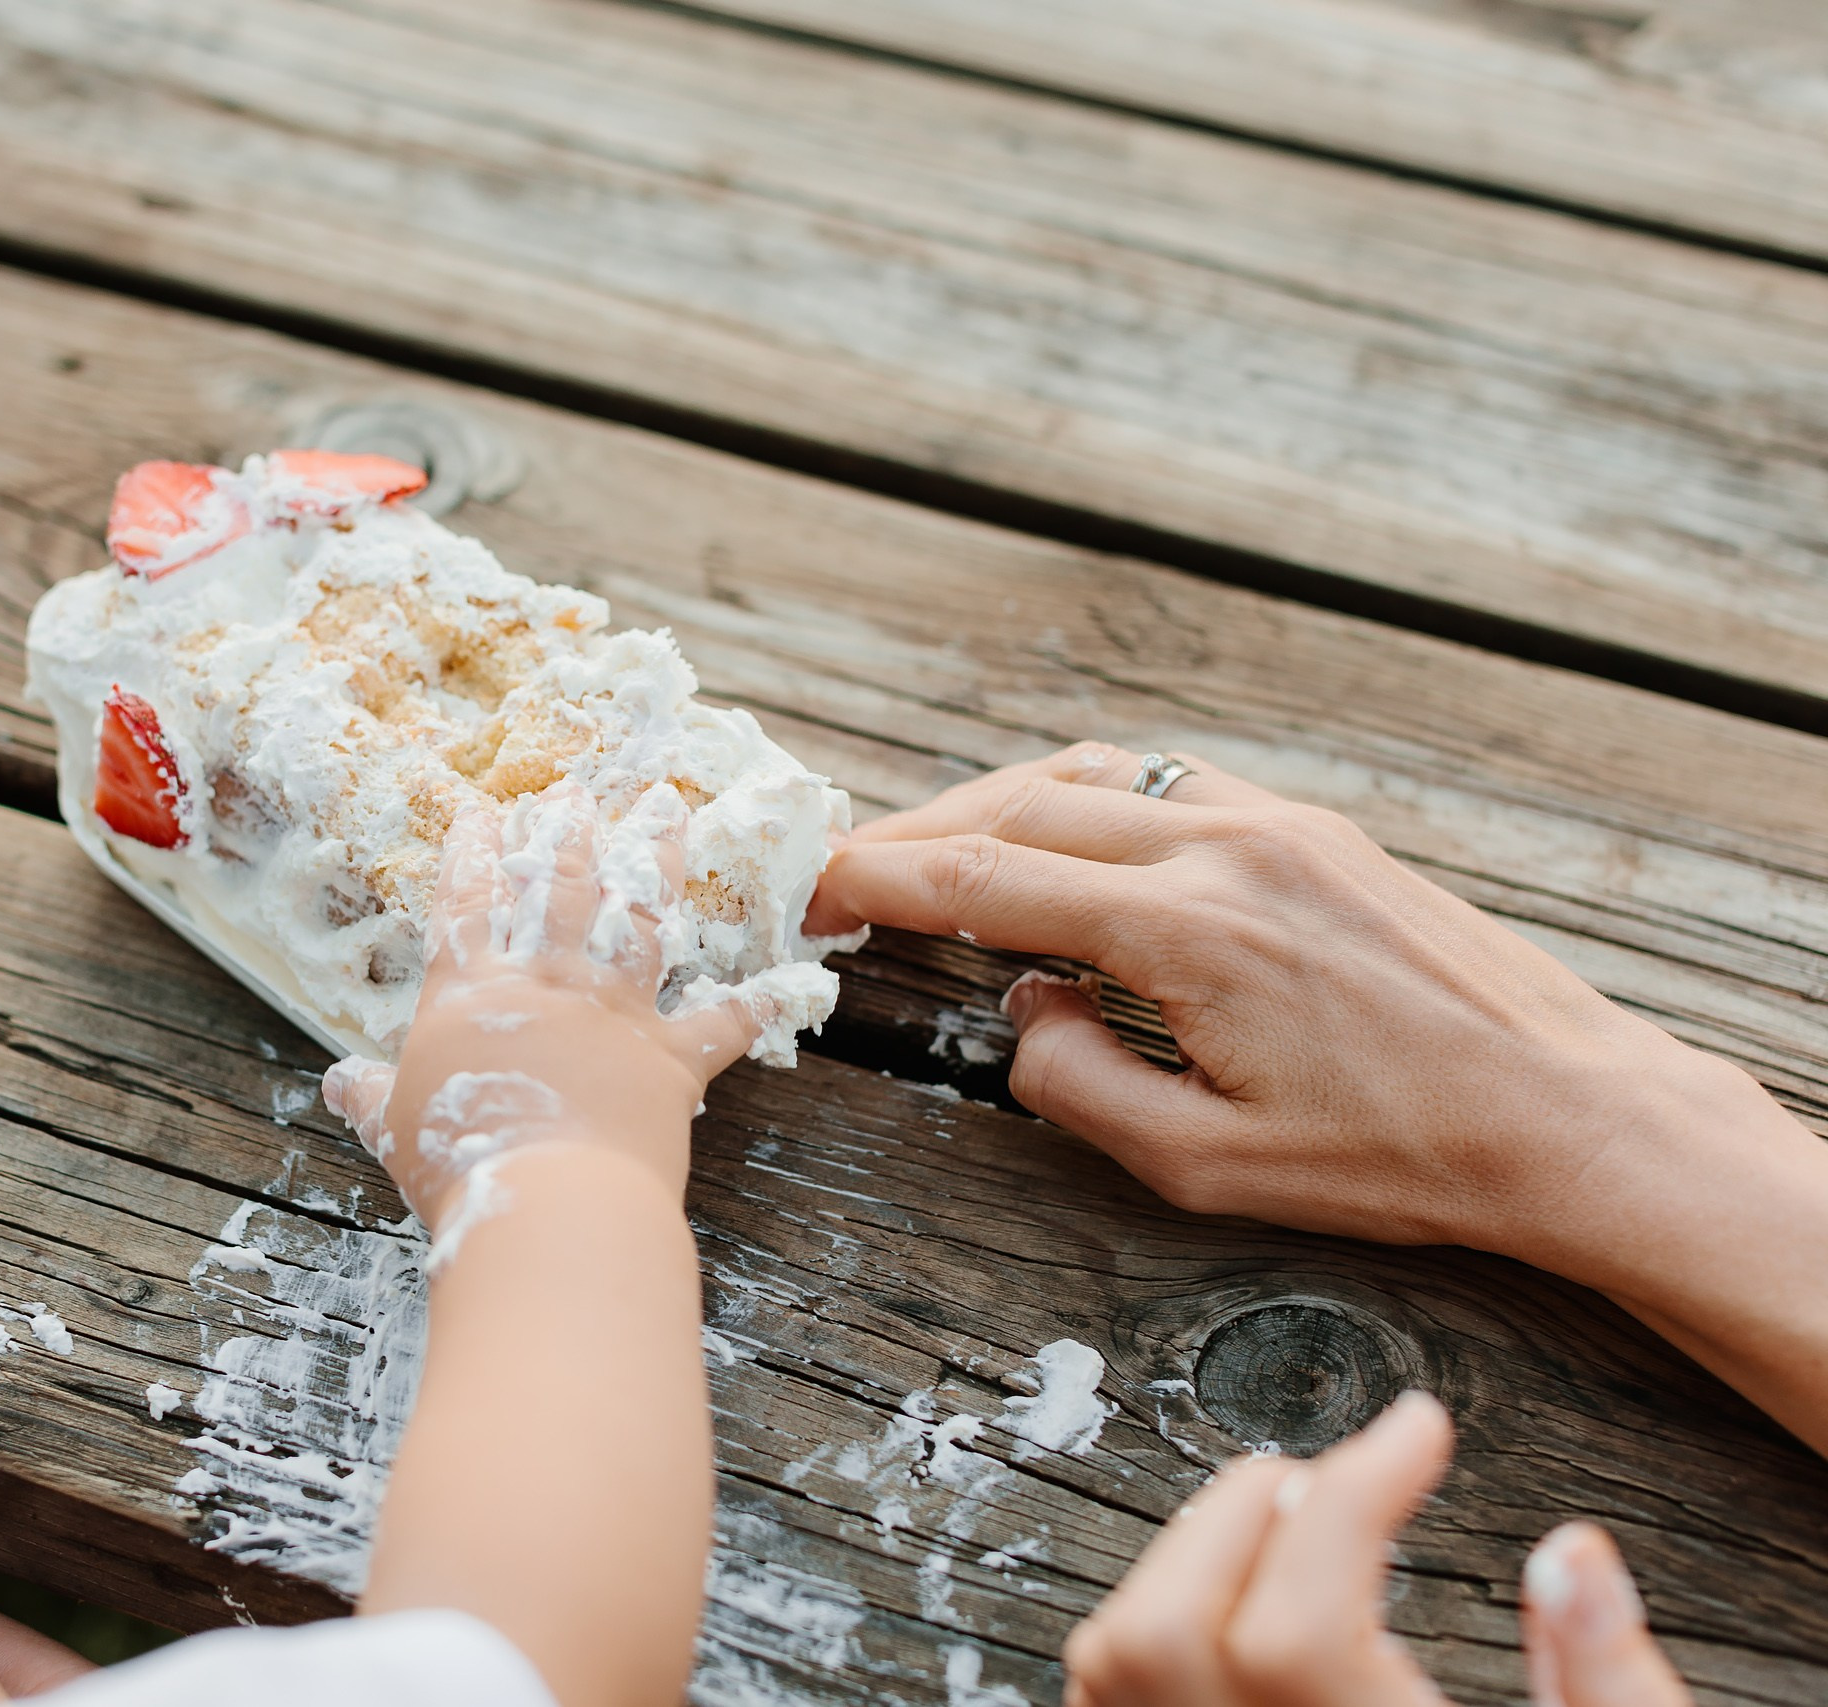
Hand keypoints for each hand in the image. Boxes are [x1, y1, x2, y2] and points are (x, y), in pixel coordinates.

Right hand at [323, 782, 772, 1240]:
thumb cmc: (460, 1162)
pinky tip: (787, 983)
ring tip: (666, 812)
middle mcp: (547, 985)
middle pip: (560, 891)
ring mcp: (616, 1015)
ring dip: (656, 862)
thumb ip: (370, 1097)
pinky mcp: (671, 1059)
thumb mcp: (393, 1129)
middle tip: (575, 792)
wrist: (549, 1199)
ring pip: (638, 921)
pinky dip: (755, 1006)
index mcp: (470, 994)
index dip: (470, 855)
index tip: (478, 810)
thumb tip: (337, 1082)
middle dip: (567, 834)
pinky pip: (722, 1025)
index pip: (465, 906)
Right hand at [806, 742, 1788, 1272]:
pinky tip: (1054, 836)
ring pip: (1089, 777)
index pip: (985, 880)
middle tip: (839, 870)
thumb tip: (1024, 1013)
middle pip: (1020, 806)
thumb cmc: (1400, 1158)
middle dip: (914, 833)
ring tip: (929, 850)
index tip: (806, 889)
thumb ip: (1082, 1086)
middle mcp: (1223, 847)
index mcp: (1186, 929)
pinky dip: (1078, 797)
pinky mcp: (1311, 829)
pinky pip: (1160, 783)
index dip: (877, 878)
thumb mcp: (1210, 1167)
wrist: (1570, 1112)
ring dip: (992, 804)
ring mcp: (1273, 823)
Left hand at [1063, 1393, 1688, 1706]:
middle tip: (1341, 1477)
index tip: (1420, 1428)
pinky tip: (1229, 1624)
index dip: (1356, 1490)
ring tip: (1288, 1532)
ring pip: (1112, 1667)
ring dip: (1185, 1567)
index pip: (1303, 1614)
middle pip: (1167, 1630)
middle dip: (1246, 1515)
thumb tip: (1571, 1558)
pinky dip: (1146, 1645)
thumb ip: (1600, 1691)